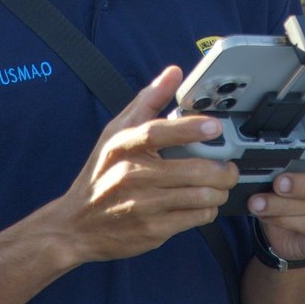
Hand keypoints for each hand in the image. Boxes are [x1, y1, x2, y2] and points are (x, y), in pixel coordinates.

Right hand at [54, 67, 240, 263]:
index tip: (215, 126)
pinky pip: (196, 217)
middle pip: (193, 170)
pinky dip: (207, 210)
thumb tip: (173, 73)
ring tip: (219, 186)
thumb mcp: (115, 133)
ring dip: (219, 191)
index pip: (157, 132)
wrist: (75, 226)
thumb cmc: (100, 176)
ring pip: (201, 196)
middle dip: (223, 170)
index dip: (189, 128)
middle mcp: (133, 175)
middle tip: (229, 167)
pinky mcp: (153, 230)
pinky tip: (202, 204)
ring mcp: (144, 205)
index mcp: (123, 146)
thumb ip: (147, 101)